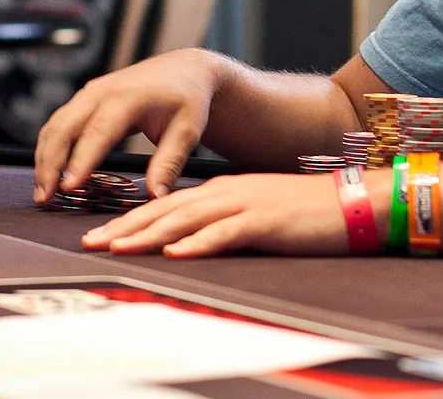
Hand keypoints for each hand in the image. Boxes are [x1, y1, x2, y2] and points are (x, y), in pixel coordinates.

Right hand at [34, 49, 223, 203]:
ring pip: (55, 126)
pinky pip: (59, 124)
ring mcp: (90, 93)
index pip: (99, 131)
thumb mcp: (187, 130)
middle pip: (65, 127)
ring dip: (44, 158)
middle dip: (50, 164)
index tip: (68, 187)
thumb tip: (156, 197)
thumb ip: (170, 162)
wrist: (184, 69)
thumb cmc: (188, 99)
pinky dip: (49, 148)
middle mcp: (102, 91)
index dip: (81, 160)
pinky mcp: (84, 100)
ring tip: (42, 193)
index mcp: (129, 96)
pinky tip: (49, 173)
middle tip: (45, 198)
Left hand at [82, 173, 350, 257]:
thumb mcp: (256, 212)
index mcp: (223, 190)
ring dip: (150, 234)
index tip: (100, 235)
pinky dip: (198, 242)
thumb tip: (189, 240)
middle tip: (90, 241)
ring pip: (186, 219)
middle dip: (125, 226)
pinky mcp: (265, 220)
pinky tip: (176, 252)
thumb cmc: (307, 213)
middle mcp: (227, 192)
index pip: (166, 204)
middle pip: (166, 209)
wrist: (352, 200)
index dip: (130, 219)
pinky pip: (226, 232)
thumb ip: (224, 222)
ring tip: (118, 246)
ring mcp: (245, 204)